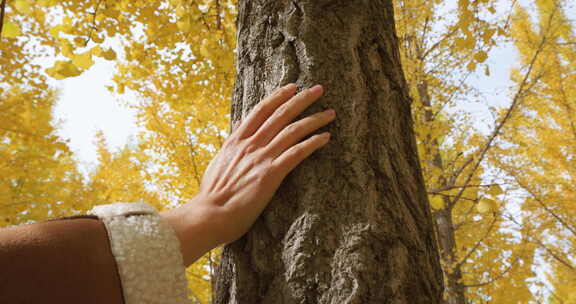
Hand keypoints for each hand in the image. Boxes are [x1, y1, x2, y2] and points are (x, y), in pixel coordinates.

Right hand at [162, 83, 335, 265]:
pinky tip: (326, 138)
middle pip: (281, 115)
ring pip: (292, 131)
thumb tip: (238, 124)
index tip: (292, 87)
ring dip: (314, 119)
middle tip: (319, 89)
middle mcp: (250, 144)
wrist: (209, 214)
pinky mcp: (271, 174)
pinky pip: (296, 153)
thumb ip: (232, 142)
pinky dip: (313, 143)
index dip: (278, 96)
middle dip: (302, 100)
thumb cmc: (213, 194)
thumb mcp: (220, 161)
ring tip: (330, 113)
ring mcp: (261, 158)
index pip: (260, 110)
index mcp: (236, 140)